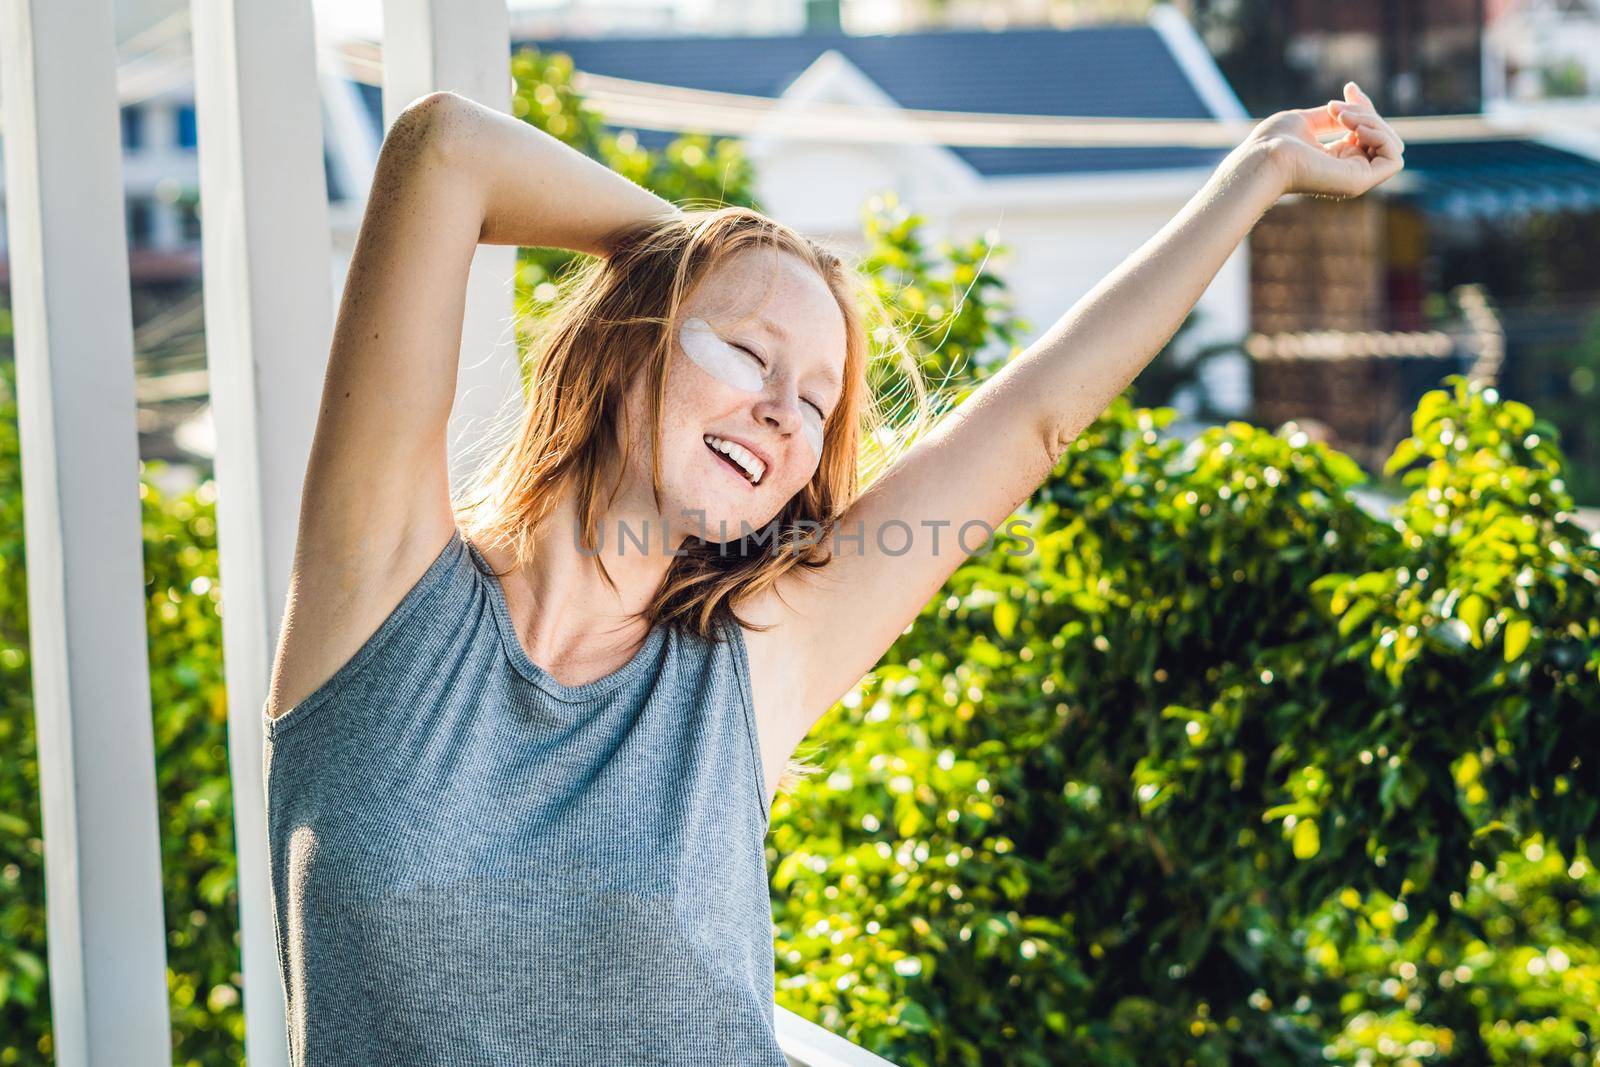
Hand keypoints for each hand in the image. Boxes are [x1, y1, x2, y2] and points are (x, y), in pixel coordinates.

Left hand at [1246, 81, 1404, 198]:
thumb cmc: (1275, 142)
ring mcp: (1356, 178)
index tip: (1349, 87)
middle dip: (1367, 111)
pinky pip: (1394, 158)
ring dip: (1371, 121)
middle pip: (1382, 135)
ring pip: (1391, 144)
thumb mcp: (1308, 121)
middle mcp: (1349, 170)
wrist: (1264, 158)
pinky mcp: (1360, 182)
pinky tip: (1355, 129)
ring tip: (1341, 117)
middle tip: (1337, 107)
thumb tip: (1355, 104)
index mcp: (1337, 159)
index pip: (1368, 131)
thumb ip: (1335, 116)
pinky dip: (1381, 136)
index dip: (1364, 106)